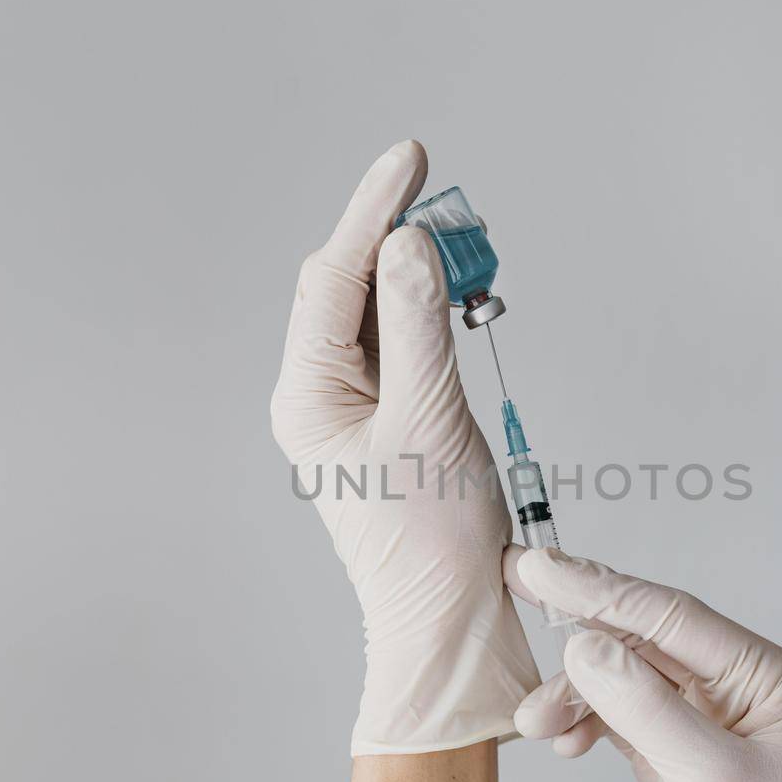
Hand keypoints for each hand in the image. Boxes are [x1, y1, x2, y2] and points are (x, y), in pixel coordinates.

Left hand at [271, 141, 538, 754]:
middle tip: (458, 210)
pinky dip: (435, 316)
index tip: (411, 157)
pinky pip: (405, 347)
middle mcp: (320, 397)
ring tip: (473, 255)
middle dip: (401, 240)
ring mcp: (354, 410)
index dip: (372, 212)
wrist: (453, 624)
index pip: (333, 280)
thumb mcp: (432, 422)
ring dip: (423, 277)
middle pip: (352, 289)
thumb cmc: (436, 543)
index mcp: (309, 398)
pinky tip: (465, 301)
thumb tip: (409, 245)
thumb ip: (419, 327)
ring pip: (381, 314)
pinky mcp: (391, 421)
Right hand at [505, 547, 781, 781]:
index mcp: (767, 677)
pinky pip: (621, 717)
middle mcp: (738, 689)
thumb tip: (588, 647)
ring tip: (535, 722)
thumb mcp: (714, 780)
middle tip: (518, 585)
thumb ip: (649, 709)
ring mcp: (707, 721)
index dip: (601, 588)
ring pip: (624, 678)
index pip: (672, 617)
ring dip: (576, 691)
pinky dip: (587, 721)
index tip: (542, 566)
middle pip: (643, 640)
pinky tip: (564, 738)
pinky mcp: (679, 755)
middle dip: (579, 632)